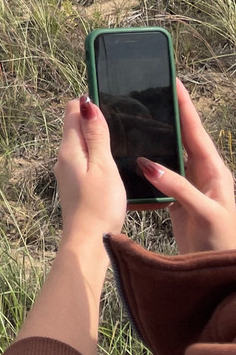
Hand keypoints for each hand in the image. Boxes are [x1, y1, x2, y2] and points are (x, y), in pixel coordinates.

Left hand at [55, 95, 126, 244]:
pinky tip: (111, 159)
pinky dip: (96, 153)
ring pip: (80, 144)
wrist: (88, 242)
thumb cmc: (99, 205)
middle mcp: (63, 158)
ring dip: (95, 135)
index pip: (71, 112)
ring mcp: (67, 172)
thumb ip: (96, 136)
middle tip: (117, 111)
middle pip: (74, 127)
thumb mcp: (103, 166)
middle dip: (91, 117)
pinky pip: (84, 159)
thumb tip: (87, 105)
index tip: (106, 94)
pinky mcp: (75, 184)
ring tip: (118, 132)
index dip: (87, 102)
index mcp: (69, 149)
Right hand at [138, 79, 235, 252]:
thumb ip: (178, 187)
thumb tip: (148, 164)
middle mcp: (201, 174)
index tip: (173, 82)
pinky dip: (145, 163)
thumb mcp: (205, 212)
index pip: (195, 131)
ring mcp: (188, 185)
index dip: (184, 107)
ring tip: (136, 118)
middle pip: (181, 137)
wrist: (220, 271)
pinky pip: (158, 174)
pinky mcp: (176, 198)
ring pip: (168, 154)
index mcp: (213, 171)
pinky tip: (131, 156)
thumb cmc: (222, 241)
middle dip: (167, 115)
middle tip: (149, 94)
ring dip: (154, 137)